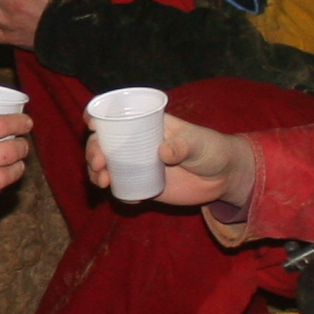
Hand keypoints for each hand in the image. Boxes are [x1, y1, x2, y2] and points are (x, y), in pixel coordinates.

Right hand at [86, 117, 259, 208]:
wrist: (224, 178)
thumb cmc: (212, 149)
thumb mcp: (199, 143)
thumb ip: (182, 146)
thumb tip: (162, 152)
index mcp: (147, 125)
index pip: (117, 117)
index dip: (99, 117)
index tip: (90, 123)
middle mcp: (138, 144)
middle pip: (105, 143)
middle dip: (94, 151)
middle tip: (99, 163)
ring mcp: (139, 165)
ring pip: (108, 167)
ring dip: (97, 173)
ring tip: (102, 181)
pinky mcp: (145, 185)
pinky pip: (125, 189)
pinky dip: (118, 193)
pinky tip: (123, 196)